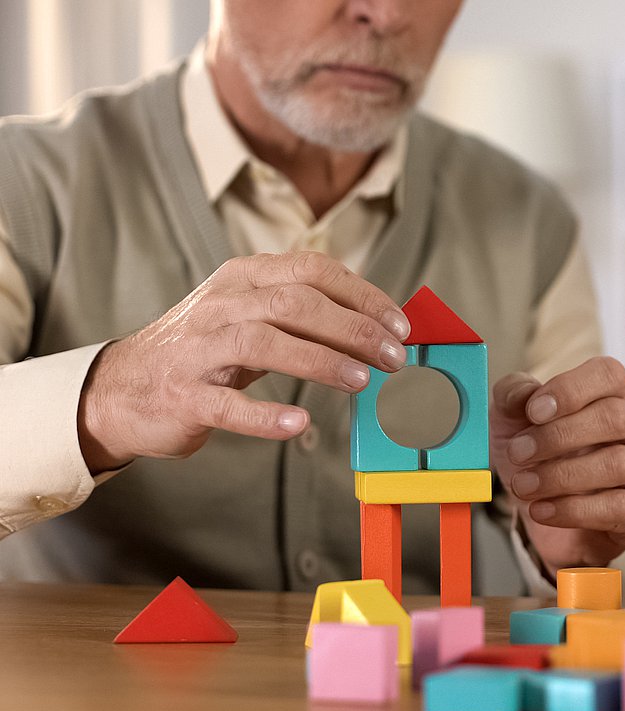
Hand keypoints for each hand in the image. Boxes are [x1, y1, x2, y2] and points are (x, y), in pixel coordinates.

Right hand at [78, 252, 409, 471]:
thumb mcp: (251, 317)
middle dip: (353, 329)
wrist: (121, 388)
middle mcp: (221, 306)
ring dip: (319, 360)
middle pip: (295, 303)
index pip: (312, 270)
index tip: (399, 325)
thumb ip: (304, 315)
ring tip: (361, 380)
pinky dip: (265, 414)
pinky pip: (227, 404)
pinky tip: (298, 421)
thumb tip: (378, 327)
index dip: (362, 295)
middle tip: (393, 357)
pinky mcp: (183, 396)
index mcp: (243, 278)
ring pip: (263, 343)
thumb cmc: (205, 351)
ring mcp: (198, 350)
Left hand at [491, 357, 624, 573]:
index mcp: (609, 396)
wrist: (541, 513)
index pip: (609, 374)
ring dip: (561, 476)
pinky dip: (572, 510)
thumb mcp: (511, 422)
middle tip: (518, 453)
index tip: (533, 411)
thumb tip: (523, 394)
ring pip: (617, 464)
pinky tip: (541, 510)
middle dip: (559, 436)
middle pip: (615, 417)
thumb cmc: (535, 458)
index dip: (571, 389)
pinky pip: (618, 508)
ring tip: (523, 486)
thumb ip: (512, 396)